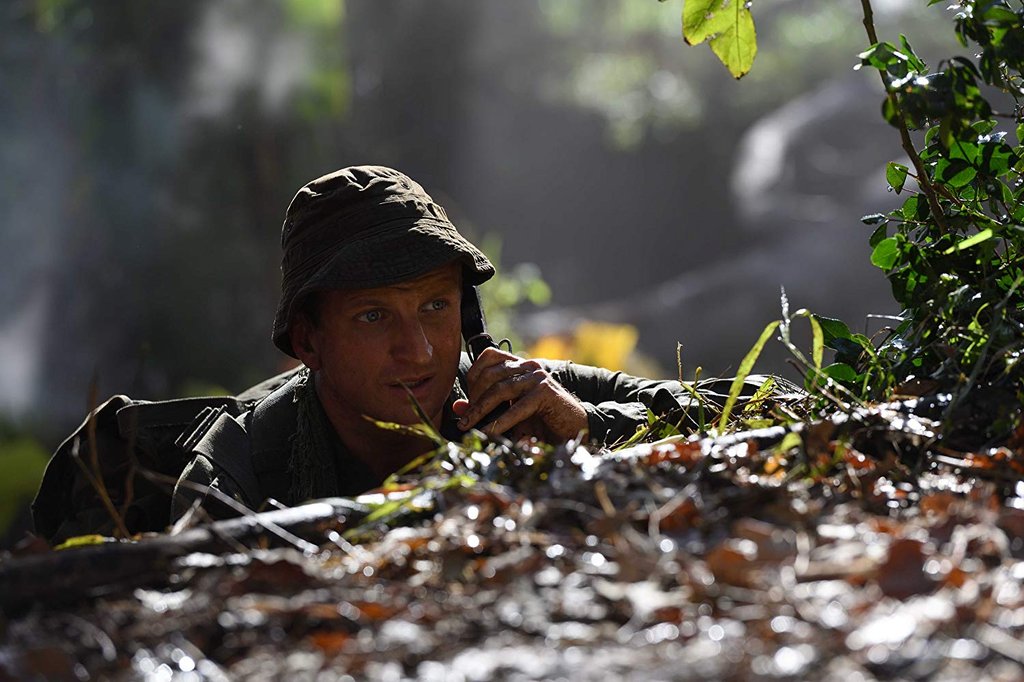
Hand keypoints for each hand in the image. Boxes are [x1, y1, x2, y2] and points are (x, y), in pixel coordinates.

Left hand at [452, 347, 587, 441]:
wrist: (575, 427)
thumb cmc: (543, 420)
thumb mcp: (510, 411)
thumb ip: (485, 407)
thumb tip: (457, 408)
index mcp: (521, 365)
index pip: (489, 356)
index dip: (474, 375)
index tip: (467, 398)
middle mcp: (528, 367)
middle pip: (490, 375)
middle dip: (474, 398)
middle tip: (466, 419)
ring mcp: (538, 378)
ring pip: (500, 390)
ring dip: (481, 410)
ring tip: (469, 427)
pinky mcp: (545, 393)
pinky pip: (516, 407)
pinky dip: (500, 422)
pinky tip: (490, 432)